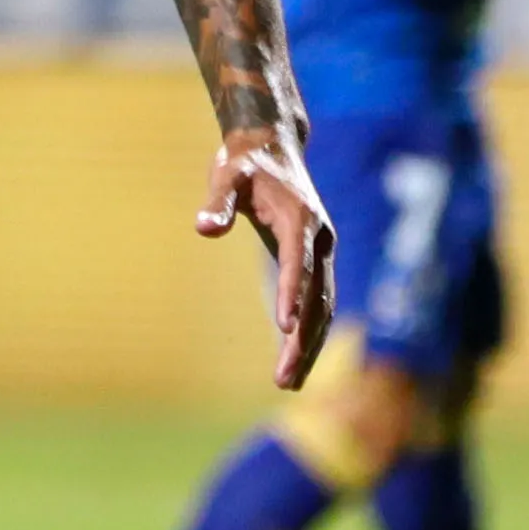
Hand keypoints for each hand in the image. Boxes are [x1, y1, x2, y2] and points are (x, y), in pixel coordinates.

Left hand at [195, 130, 337, 390]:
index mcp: (301, 219)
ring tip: (288, 383)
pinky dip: (309, 333)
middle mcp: (319, 239)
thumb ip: (218, 202)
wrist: (273, 146)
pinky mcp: (315, 261)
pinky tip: (293, 361)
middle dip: (303, 340)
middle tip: (284, 380)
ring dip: (310, 346)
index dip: (292, 294)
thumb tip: (204, 228)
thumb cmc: (245, 162)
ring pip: (324, 307)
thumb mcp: (227, 176)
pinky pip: (318, 303)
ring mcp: (321, 252)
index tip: (284, 328)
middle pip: (318, 296)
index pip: (299, 263)